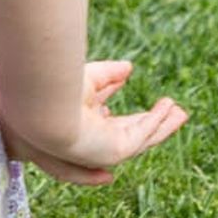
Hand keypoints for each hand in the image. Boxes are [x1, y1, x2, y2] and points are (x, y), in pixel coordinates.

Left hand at [15, 61, 187, 185]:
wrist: (37, 109)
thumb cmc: (50, 92)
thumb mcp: (85, 79)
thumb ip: (108, 76)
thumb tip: (130, 68)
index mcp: (87, 124)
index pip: (115, 121)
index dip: (131, 112)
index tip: (149, 102)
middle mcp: (98, 140)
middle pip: (133, 132)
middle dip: (156, 122)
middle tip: (175, 110)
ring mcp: (107, 148)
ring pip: (143, 137)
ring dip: (163, 125)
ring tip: (180, 112)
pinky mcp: (115, 150)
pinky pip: (141, 135)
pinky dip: (156, 122)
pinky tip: (167, 109)